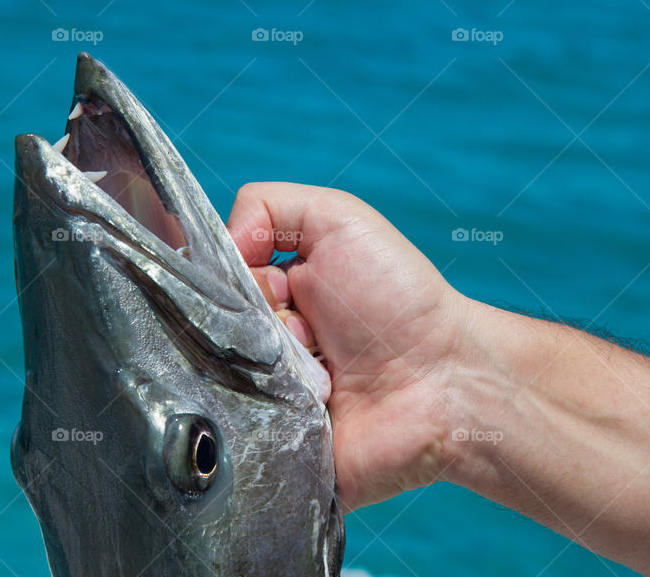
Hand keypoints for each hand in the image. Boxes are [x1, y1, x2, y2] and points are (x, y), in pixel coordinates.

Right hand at [227, 182, 467, 510]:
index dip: (230, 278)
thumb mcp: (338, 219)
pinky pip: (225, 429)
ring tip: (313, 369)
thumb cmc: (398, 299)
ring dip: (262, 365)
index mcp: (272, 291)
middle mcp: (261, 341)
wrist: (443, 383)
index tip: (275, 283)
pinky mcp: (267, 442)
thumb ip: (267, 206)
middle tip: (305, 329)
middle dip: (252, 320)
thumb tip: (221, 243)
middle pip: (206, 327)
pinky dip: (256, 411)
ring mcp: (262, 393)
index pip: (208, 281)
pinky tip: (302, 404)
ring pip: (213, 375)